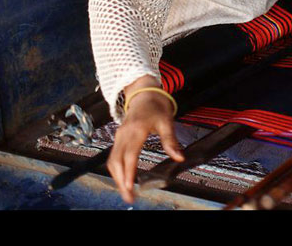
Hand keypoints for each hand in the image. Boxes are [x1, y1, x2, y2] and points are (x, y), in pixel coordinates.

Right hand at [107, 75, 183, 203]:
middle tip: (129, 198)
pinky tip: (123, 179)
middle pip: (117, 162)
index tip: (130, 187)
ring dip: (117, 178)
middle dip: (121, 182)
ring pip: (112, 161)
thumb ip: (171, 140)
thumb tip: (179, 158)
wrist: (144, 93)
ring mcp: (118, 136)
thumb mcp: (167, 121)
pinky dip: (117, 170)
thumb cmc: (157, 106)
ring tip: (126, 192)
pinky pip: (113, 156)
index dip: (129, 172)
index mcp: (136, 130)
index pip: (130, 155)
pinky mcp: (118, 138)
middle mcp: (124, 134)